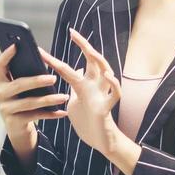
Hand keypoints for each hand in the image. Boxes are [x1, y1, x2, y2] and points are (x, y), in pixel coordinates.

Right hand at [0, 43, 71, 138]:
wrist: (17, 127)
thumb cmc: (22, 100)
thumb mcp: (20, 87)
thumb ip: (25, 74)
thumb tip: (42, 58)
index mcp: (0, 81)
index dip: (6, 55)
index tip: (16, 46)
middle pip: (18, 85)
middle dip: (37, 81)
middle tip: (53, 78)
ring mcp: (5, 109)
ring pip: (29, 103)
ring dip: (48, 99)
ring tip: (64, 96)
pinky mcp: (14, 122)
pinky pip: (35, 116)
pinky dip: (51, 114)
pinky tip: (62, 112)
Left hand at [39, 27, 122, 160]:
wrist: (98, 141)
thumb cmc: (86, 120)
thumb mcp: (74, 100)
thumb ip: (72, 86)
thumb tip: (70, 71)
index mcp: (84, 84)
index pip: (73, 63)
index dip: (64, 56)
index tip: (60, 38)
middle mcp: (94, 86)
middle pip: (93, 60)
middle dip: (84, 45)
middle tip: (73, 33)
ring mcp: (101, 95)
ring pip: (106, 72)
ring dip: (98, 61)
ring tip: (90, 51)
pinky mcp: (106, 108)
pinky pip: (114, 94)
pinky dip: (113, 84)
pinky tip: (108, 76)